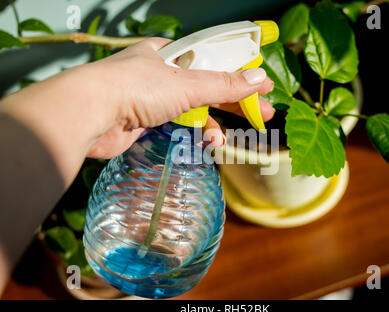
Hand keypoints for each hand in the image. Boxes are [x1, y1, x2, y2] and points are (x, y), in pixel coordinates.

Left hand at [86, 37, 274, 157]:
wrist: (89, 114)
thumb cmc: (134, 87)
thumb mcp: (187, 84)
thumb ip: (224, 85)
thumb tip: (258, 79)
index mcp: (170, 54)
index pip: (214, 62)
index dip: (240, 76)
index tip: (263, 87)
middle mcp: (161, 75)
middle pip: (207, 88)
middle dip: (234, 104)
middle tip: (264, 115)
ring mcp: (152, 100)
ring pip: (193, 111)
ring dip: (212, 126)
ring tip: (223, 141)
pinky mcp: (145, 123)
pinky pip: (177, 128)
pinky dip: (192, 136)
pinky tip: (204, 144)